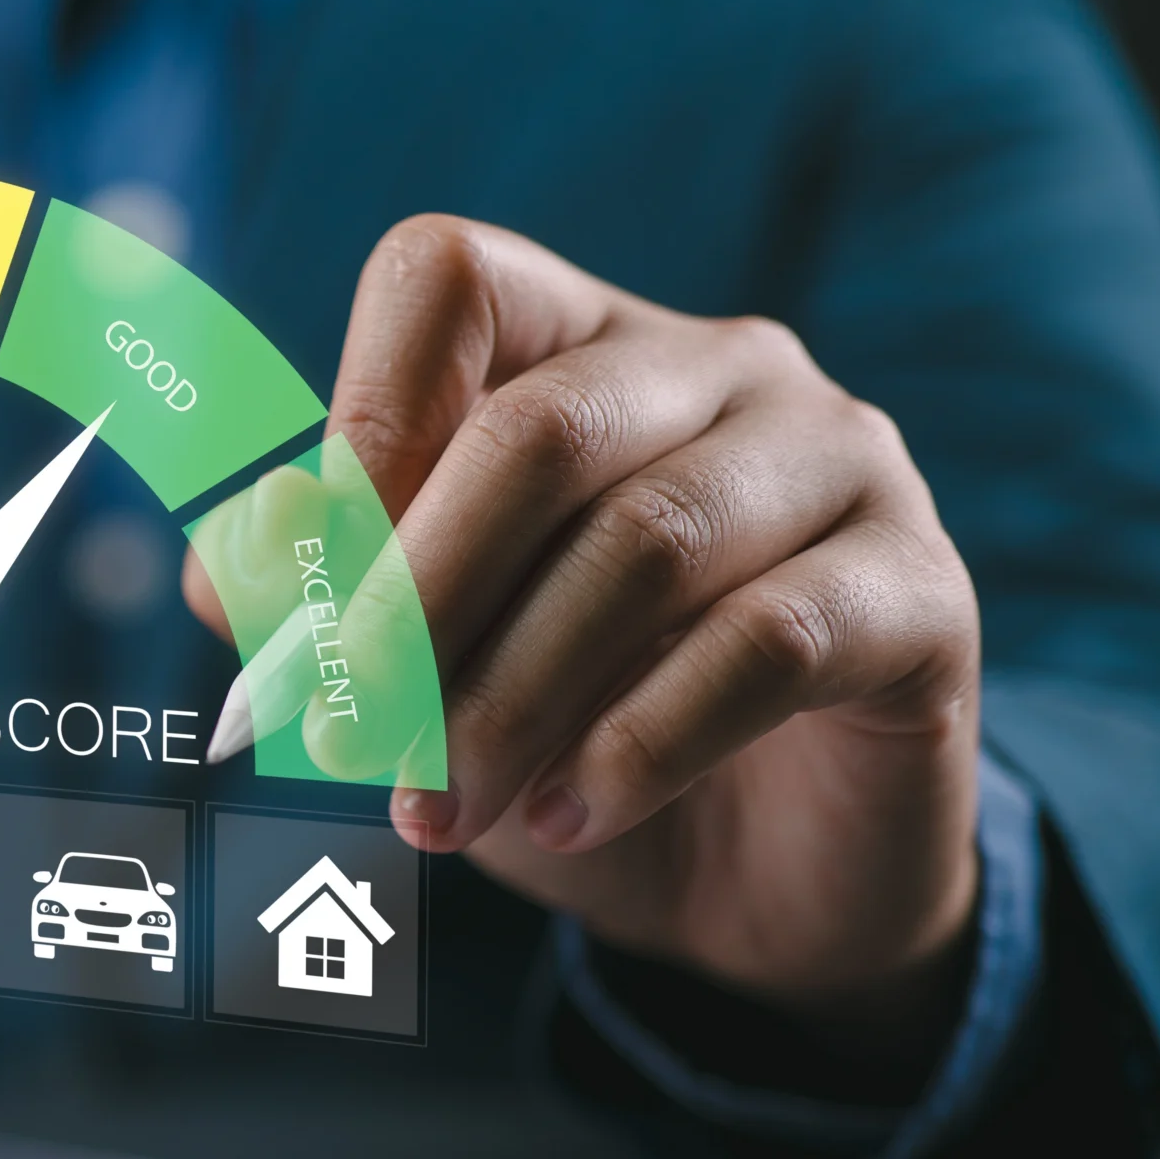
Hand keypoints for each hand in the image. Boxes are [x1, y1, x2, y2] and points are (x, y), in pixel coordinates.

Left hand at [187, 217, 982, 1038]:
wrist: (748, 882)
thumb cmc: (557, 737)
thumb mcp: (414, 675)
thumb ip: (315, 602)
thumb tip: (238, 553)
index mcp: (573, 346)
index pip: (445, 276)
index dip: (358, 417)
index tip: (308, 586)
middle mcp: (717, 367)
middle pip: (539, 431)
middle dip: (415, 606)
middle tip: (344, 742)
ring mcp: (840, 460)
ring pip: (645, 545)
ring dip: (508, 700)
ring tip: (440, 815)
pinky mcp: (921, 591)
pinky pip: (765, 643)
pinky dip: (637, 745)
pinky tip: (570, 820)